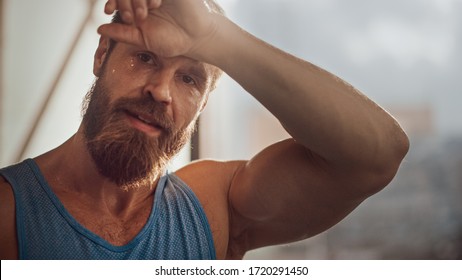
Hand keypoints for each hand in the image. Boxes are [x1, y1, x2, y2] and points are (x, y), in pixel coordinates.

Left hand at [98, 0, 223, 58]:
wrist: (195, 40)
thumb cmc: (172, 41)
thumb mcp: (142, 39)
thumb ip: (122, 33)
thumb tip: (99, 29)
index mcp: (138, 4)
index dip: (112, 0)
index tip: (109, 10)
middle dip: (123, 0)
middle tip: (132, 18)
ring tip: (144, 15)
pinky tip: (155, 5)